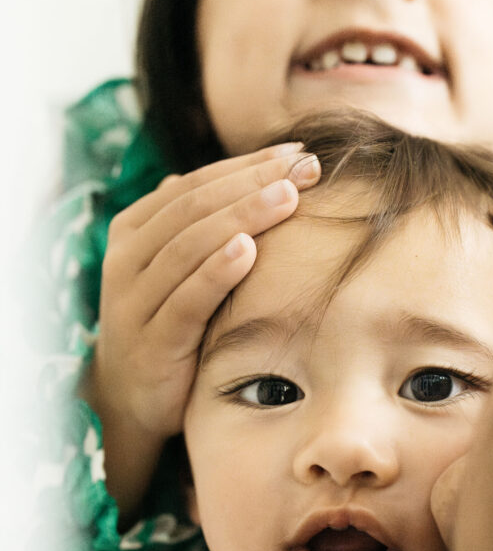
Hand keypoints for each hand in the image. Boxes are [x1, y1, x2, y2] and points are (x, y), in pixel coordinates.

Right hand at [83, 143, 320, 521]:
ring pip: (190, 246)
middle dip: (254, 182)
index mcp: (135, 230)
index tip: (299, 152)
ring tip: (289, 196)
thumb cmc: (168, 323)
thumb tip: (232, 176)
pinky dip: (216, 271)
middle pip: (195, 207)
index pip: (195, 185)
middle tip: (307, 167)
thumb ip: (198, 226)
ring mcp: (135, 300)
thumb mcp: (180, 269)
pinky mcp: (153, 342)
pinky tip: (249, 250)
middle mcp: (128, 259)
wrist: (131, 397)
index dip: (247, 165)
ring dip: (242, 216)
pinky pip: (186, 299)